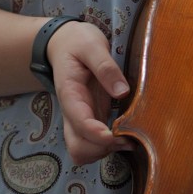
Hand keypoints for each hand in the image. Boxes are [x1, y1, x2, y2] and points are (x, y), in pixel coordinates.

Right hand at [46, 20, 132, 164]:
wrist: (63, 42)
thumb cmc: (78, 41)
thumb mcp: (92, 46)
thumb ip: (105, 67)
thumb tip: (122, 92)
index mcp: (70, 94)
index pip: (80, 123)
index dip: (97, 135)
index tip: (116, 135)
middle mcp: (73, 111)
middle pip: (78, 147)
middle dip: (101, 149)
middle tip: (127, 137)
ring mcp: (80, 116)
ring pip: (83, 151)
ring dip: (103, 152)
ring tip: (128, 138)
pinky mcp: (90, 116)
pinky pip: (93, 143)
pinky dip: (107, 146)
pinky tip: (125, 134)